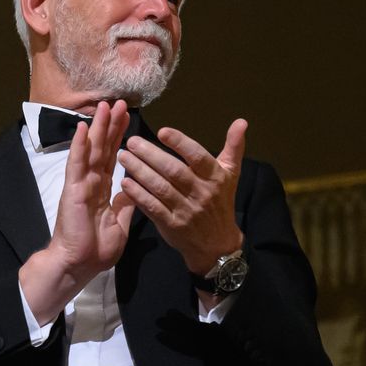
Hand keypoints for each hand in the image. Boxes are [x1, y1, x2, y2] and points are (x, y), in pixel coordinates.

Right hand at [20, 100, 136, 323]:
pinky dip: (79, 146)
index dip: (120, 137)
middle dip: (111, 125)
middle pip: (103, 148)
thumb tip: (135, 191)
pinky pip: (76, 164)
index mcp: (103, 190)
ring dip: (97, 128)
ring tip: (103, 106)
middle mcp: (92, 182)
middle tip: (119, 103)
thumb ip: (126, 206)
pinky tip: (81, 128)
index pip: (114, 157)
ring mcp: (81, 184)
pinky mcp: (73, 190)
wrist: (79, 265)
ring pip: (90, 150)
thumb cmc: (96, 250)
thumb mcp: (120, 224)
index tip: (128, 118)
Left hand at [119, 118, 247, 274]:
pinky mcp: (172, 225)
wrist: (217, 243)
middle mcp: (202, 193)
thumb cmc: (221, 201)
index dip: (180, 143)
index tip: (162, 131)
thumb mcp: (231, 174)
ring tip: (123, 156)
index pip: (198, 157)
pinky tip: (125, 183)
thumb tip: (241, 121)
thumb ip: (233, 147)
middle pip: (174, 171)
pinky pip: (153, 208)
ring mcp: (186, 211)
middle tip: (131, 141)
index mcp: (216, 177)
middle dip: (151, 155)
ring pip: (160, 188)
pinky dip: (138, 195)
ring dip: (140, 171)